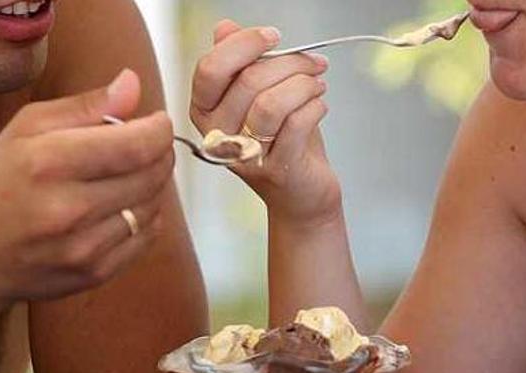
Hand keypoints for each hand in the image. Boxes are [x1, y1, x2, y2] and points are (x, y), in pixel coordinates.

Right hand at [0, 69, 173, 302]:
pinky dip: (144, 217)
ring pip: (152, 205)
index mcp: (48, 162)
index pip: (136, 144)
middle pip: (151, 174)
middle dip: (160, 154)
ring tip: (126, 176)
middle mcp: (68, 208)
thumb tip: (132, 83)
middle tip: (147, 145)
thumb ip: (85, 105)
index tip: (157, 122)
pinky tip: (121, 206)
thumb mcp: (26, 128)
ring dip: (150, 185)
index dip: (159, 130)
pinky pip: (146, 237)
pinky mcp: (95, 273)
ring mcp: (84, 246)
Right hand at [191, 20, 342, 226]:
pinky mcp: (275, 170)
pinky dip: (315, 106)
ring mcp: (244, 156)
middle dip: (290, 63)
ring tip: (318, 84)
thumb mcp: (258, 94)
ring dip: (304, 85)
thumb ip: (239, 62)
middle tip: (314, 63)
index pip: (211, 68)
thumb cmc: (281, 139)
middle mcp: (217, 135)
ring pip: (271, 103)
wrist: (301, 192)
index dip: (245, 44)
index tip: (274, 36)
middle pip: (248, 82)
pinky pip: (296, 124)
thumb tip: (224, 28)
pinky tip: (320, 105)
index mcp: (205, 110)